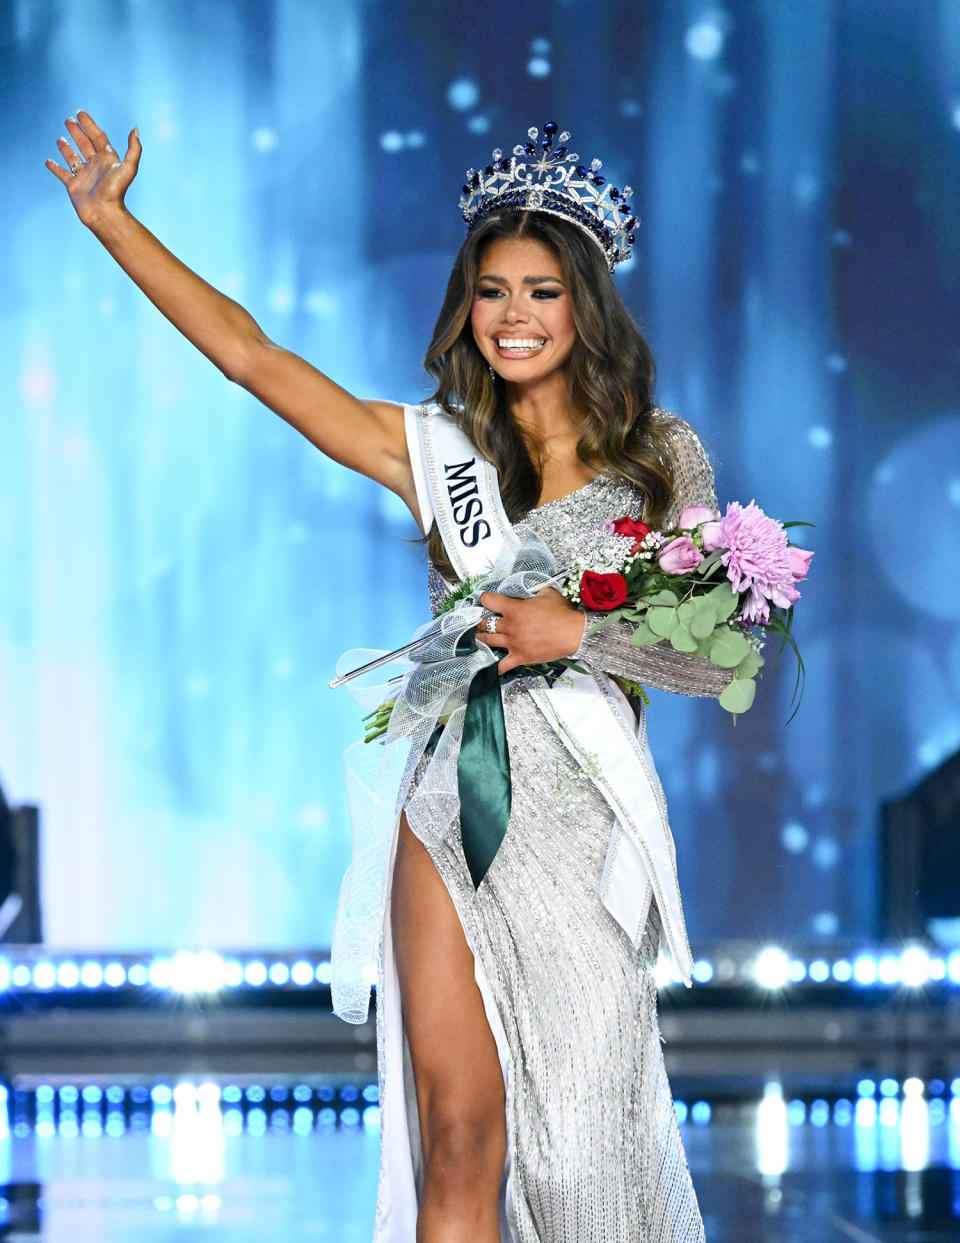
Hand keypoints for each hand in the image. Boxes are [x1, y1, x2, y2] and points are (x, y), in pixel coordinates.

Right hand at [45, 110, 141, 226]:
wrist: (104, 213)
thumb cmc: (116, 191)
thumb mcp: (129, 168)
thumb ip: (134, 149)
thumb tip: (135, 130)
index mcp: (107, 160)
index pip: (98, 137)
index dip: (90, 125)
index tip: (80, 113)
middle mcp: (95, 166)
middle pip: (85, 144)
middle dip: (77, 132)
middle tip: (68, 119)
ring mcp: (84, 175)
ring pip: (73, 157)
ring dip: (66, 147)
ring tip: (60, 138)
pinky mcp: (73, 186)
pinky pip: (62, 174)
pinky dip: (55, 168)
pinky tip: (49, 162)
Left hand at [475, 587, 586, 674]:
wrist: (574, 633)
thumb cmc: (562, 612)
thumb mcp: (548, 593)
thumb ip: (535, 592)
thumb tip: (533, 592)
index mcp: (514, 608)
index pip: (489, 600)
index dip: (485, 598)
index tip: (485, 599)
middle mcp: (509, 626)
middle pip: (485, 624)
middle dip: (481, 622)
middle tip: (481, 622)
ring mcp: (513, 643)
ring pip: (488, 642)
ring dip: (482, 639)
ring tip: (480, 638)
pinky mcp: (520, 657)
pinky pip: (502, 665)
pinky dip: (495, 667)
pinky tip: (489, 667)